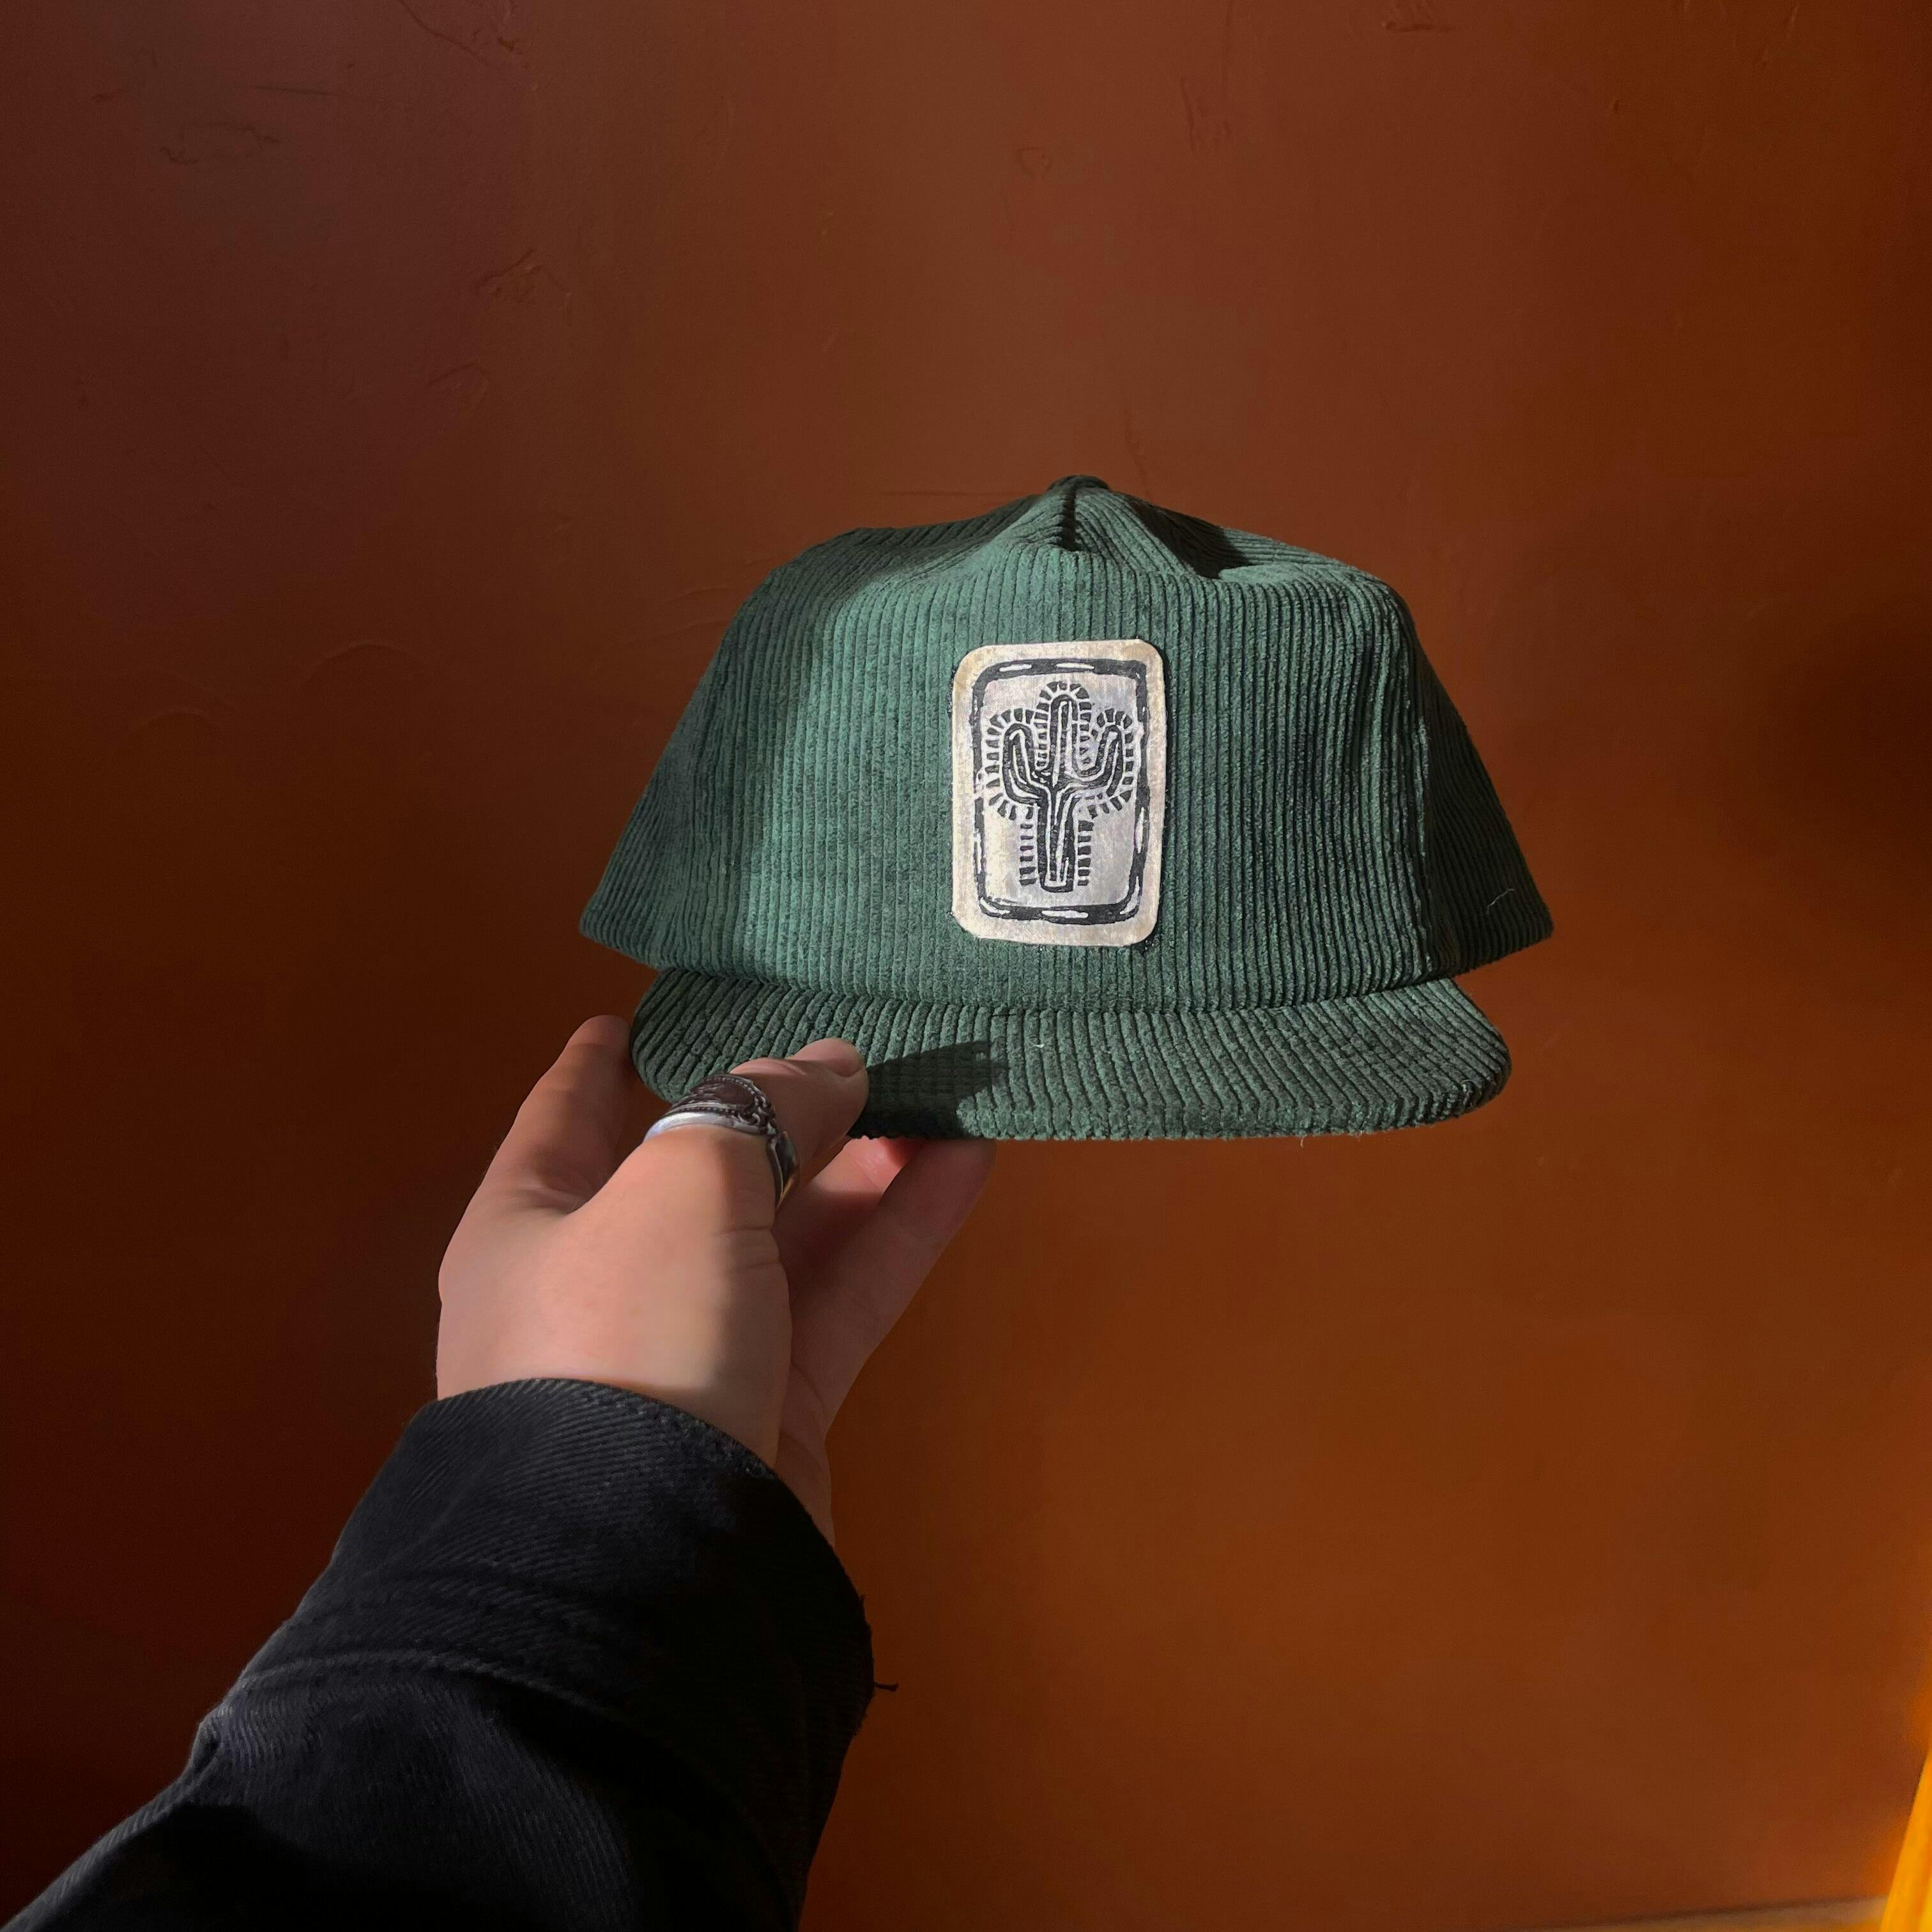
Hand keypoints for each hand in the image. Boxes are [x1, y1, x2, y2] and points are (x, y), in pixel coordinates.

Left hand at [436, 1016, 994, 1542]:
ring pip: (787, 1232)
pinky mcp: (774, 1406)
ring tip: (941, 1092)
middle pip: (701, 1172)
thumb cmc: (627, 1329)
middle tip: (859, 1047)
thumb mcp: (681, 1181)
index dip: (597, 1063)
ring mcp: (693, 1347)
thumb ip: (757, 1108)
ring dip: (862, 1165)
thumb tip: (829, 1067)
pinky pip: (841, 1294)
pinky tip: (965, 1166)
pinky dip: (897, 1231)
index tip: (631, 1016)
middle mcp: (605, 1282)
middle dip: (780, 1111)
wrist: (648, 1561)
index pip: (564, 1116)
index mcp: (532, 1222)